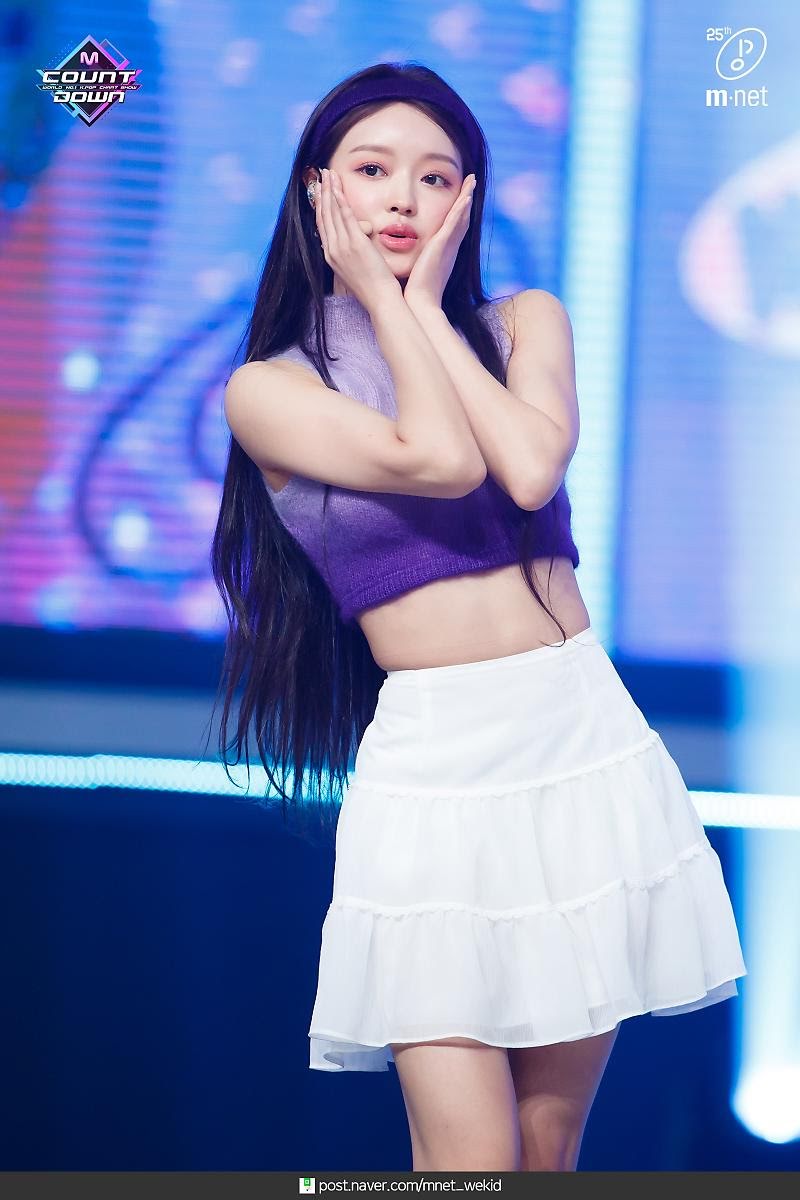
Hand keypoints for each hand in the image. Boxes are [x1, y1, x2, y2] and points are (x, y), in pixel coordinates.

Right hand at [315, 168, 400, 310]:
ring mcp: (342, 246)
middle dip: (322, 192)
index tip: (321, 190)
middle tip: (322, 174)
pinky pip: (344, 216)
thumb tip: (359, 237)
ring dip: (329, 190)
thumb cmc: (374, 288)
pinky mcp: (355, 243)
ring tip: (328, 173)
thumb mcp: (357, 268)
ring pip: (332, 212)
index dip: (320, 206)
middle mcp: (332, 250)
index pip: (322, 225)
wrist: (380, 300)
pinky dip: (339, 199)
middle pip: (323, 215)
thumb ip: (353, 252)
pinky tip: (337, 186)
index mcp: (331, 256)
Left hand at [402, 174, 476, 310]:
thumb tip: (407, 255)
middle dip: (466, 198)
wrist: (419, 303)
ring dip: (466, 197)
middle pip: (462, 218)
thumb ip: (416, 259)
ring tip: (471, 180)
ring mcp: (448, 246)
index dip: (459, 210)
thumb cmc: (416, 291)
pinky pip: (454, 224)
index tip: (461, 195)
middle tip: (471, 180)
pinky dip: (461, 209)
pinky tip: (465, 196)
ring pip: (461, 217)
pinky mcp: (442, 246)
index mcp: (443, 252)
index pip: (453, 226)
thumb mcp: (417, 269)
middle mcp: (450, 248)